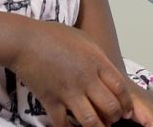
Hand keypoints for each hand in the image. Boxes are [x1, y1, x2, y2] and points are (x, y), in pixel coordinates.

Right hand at [11, 21, 132, 125]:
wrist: (25, 41)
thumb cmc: (54, 36)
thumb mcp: (85, 40)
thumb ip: (99, 57)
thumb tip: (109, 74)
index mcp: (97, 61)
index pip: (120, 88)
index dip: (126, 103)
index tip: (127, 111)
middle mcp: (86, 78)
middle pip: (110, 107)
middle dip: (115, 117)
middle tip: (114, 119)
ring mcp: (68, 91)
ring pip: (91, 121)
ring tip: (99, 126)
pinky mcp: (51, 101)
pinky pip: (63, 124)